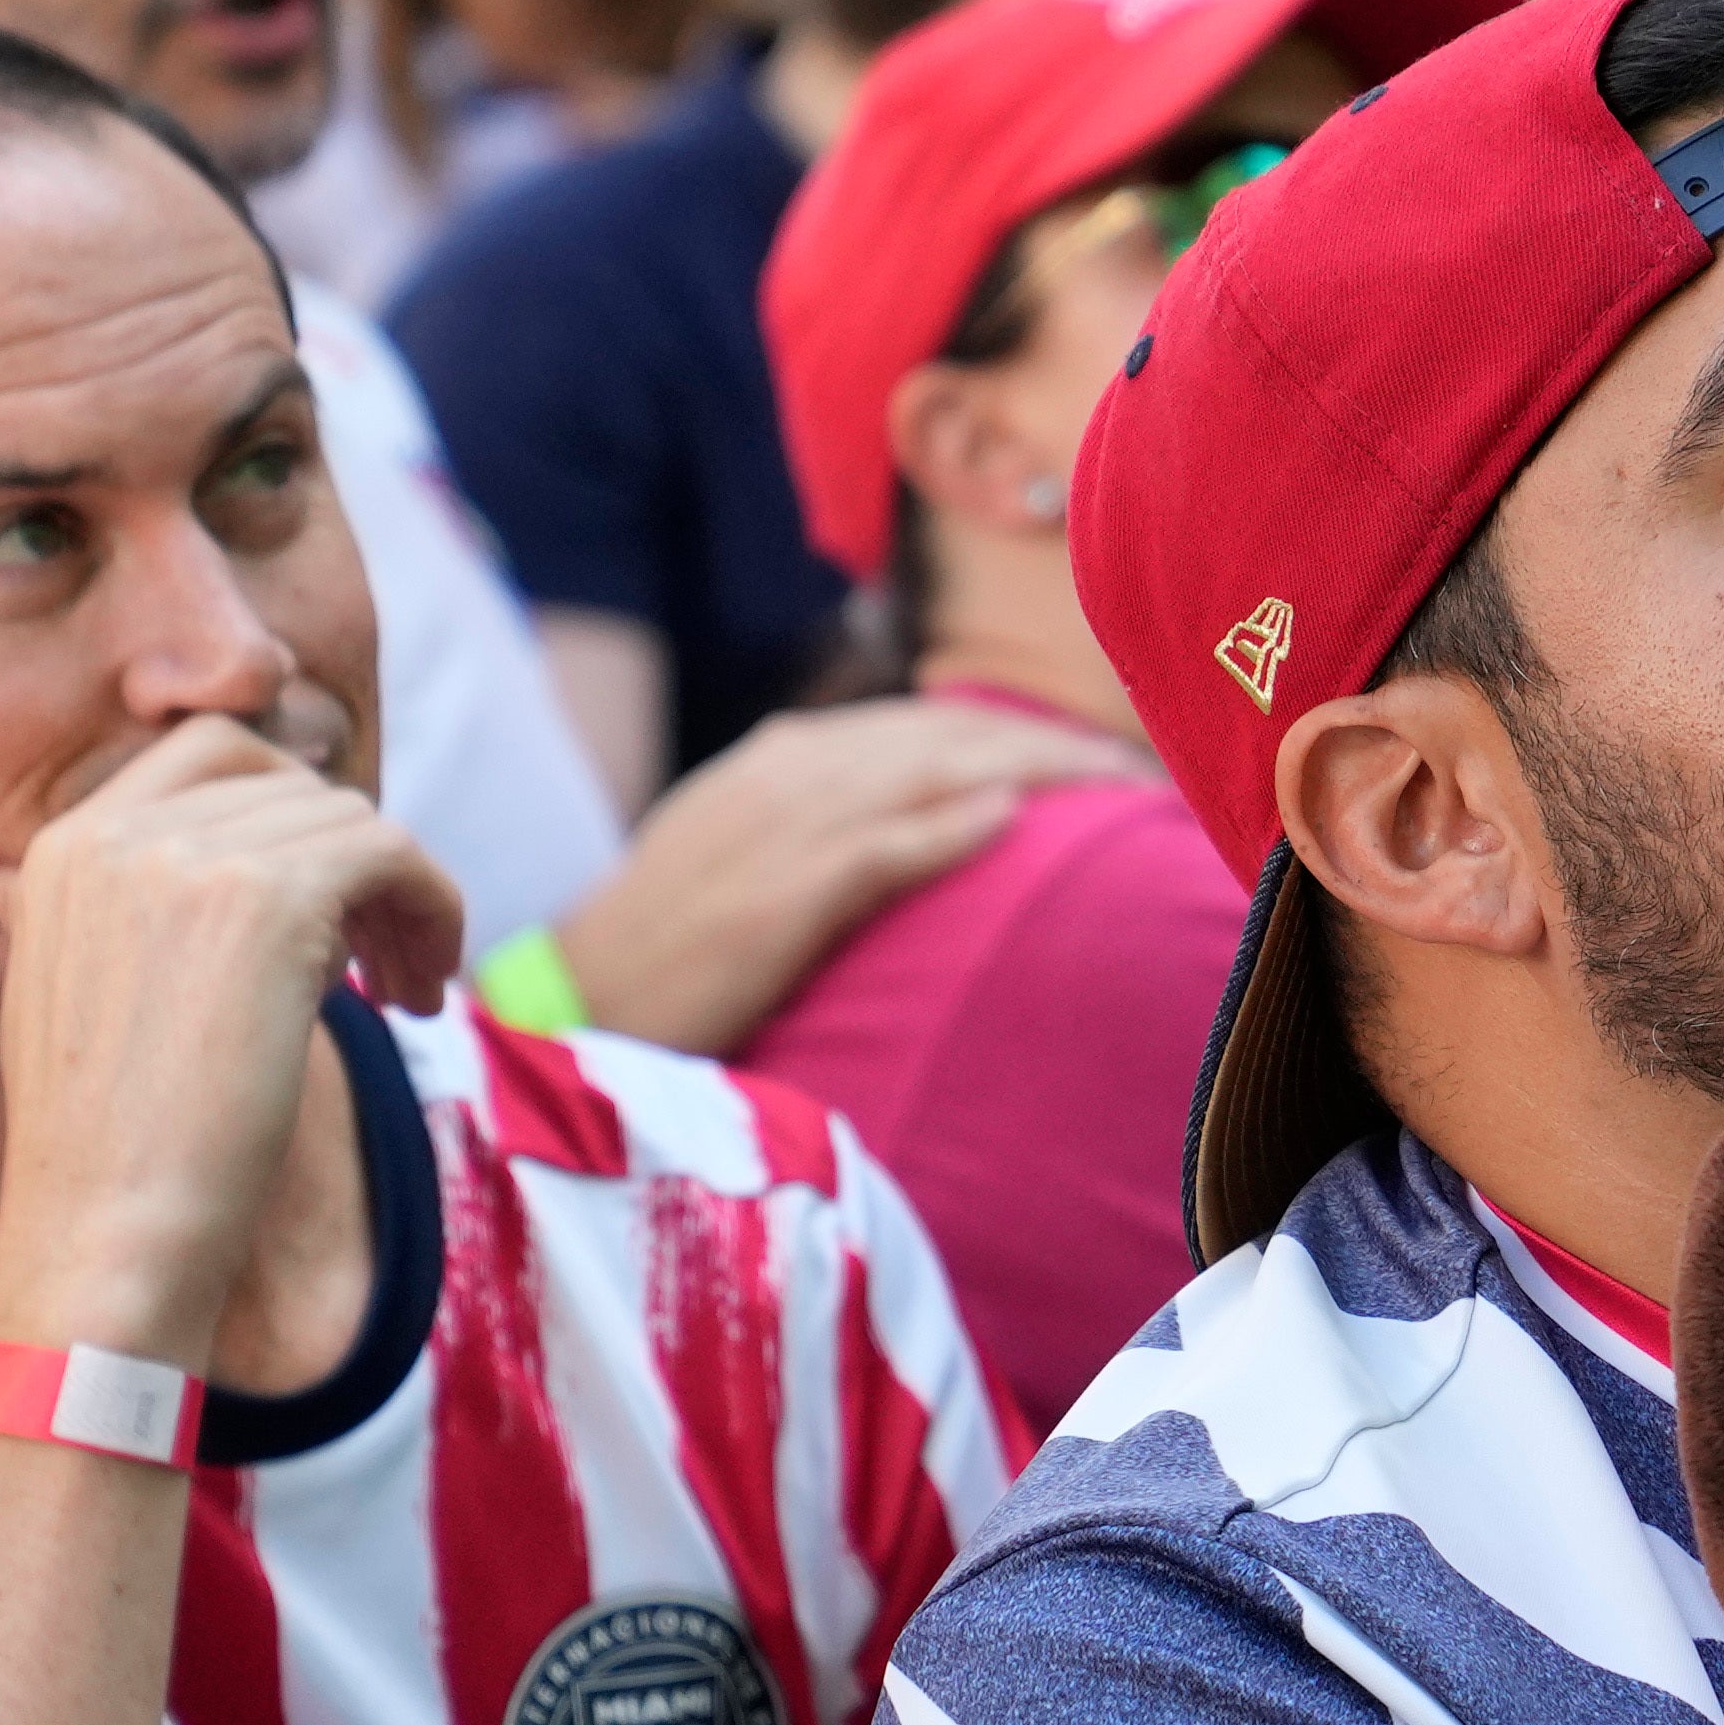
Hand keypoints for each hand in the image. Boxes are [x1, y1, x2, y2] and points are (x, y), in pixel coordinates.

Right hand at [0, 715, 464, 1366]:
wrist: (106, 1232)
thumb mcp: (98, 1003)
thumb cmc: (116, 1157)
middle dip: (352, 859)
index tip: (327, 902)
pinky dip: (432, 910)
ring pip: (351, 819)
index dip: (289, 814)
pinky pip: (394, 853)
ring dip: (400, 899)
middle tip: (379, 958)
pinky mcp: (270, 899)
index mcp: (60, 848)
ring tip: (403, 993)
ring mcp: (188, 856)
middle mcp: (115, 831)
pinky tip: (418, 1001)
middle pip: (291, 783)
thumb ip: (152, 921)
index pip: (207, 754)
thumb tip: (281, 896)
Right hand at [538, 697, 1144, 1052]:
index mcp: (784, 760)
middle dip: (1051, 744)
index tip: (1097, 756)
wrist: (581, 998)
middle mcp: (791, 773)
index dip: (1018, 734)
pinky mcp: (782, 891)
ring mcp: (785, 826)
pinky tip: (1013, 819)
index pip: (927, 726)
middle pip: (949, 734)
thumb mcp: (744, 855)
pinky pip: (884, 845)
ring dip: (1034, 772)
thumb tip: (918, 819)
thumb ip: (826, 826)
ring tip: (1118, 784)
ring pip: (935, 772)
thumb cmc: (670, 948)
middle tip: (1142, 765)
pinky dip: (949, 825)